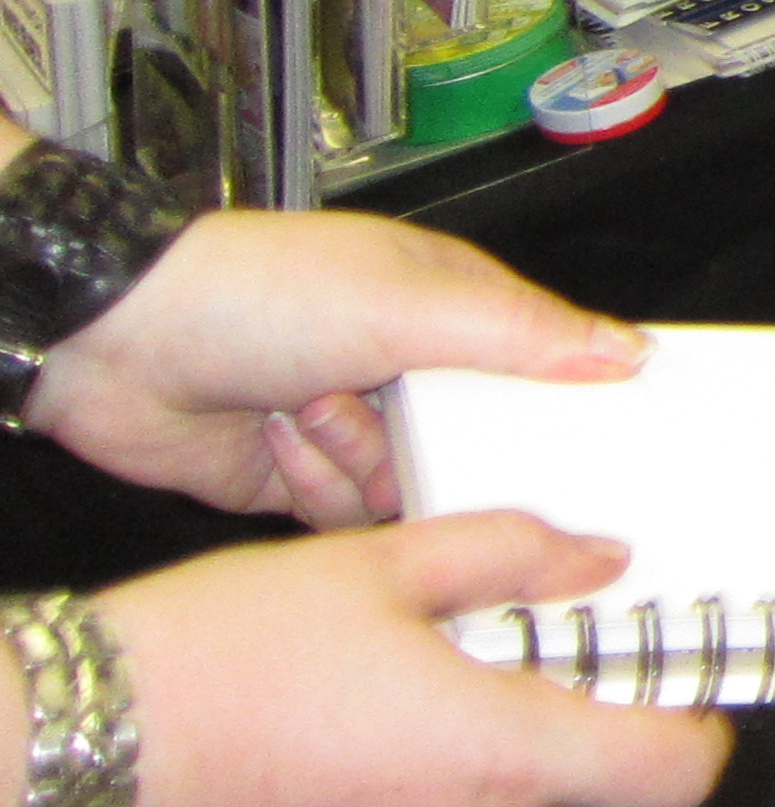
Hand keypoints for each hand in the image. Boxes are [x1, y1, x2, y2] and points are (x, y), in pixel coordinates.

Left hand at [27, 211, 648, 524]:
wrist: (117, 344)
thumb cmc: (257, 290)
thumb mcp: (410, 304)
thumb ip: (523, 336)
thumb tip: (625, 353)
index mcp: (448, 308)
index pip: (544, 364)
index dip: (571, 406)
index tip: (602, 448)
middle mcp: (407, 368)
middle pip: (480, 442)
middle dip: (451, 451)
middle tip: (432, 444)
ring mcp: (355, 425)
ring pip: (412, 488)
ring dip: (363, 463)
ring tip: (315, 412)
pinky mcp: (300, 479)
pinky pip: (347, 517)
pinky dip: (319, 490)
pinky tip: (284, 442)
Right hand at [97, 514, 731, 806]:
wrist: (66, 763)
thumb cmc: (219, 657)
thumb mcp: (378, 565)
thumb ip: (511, 556)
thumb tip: (601, 562)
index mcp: (501, 751)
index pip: (672, 774)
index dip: (691, 723)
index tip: (666, 670)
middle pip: (576, 776)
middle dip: (552, 705)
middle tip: (489, 630)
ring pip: (493, 803)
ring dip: (473, 742)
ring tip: (391, 667)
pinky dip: (405, 785)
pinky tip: (336, 726)